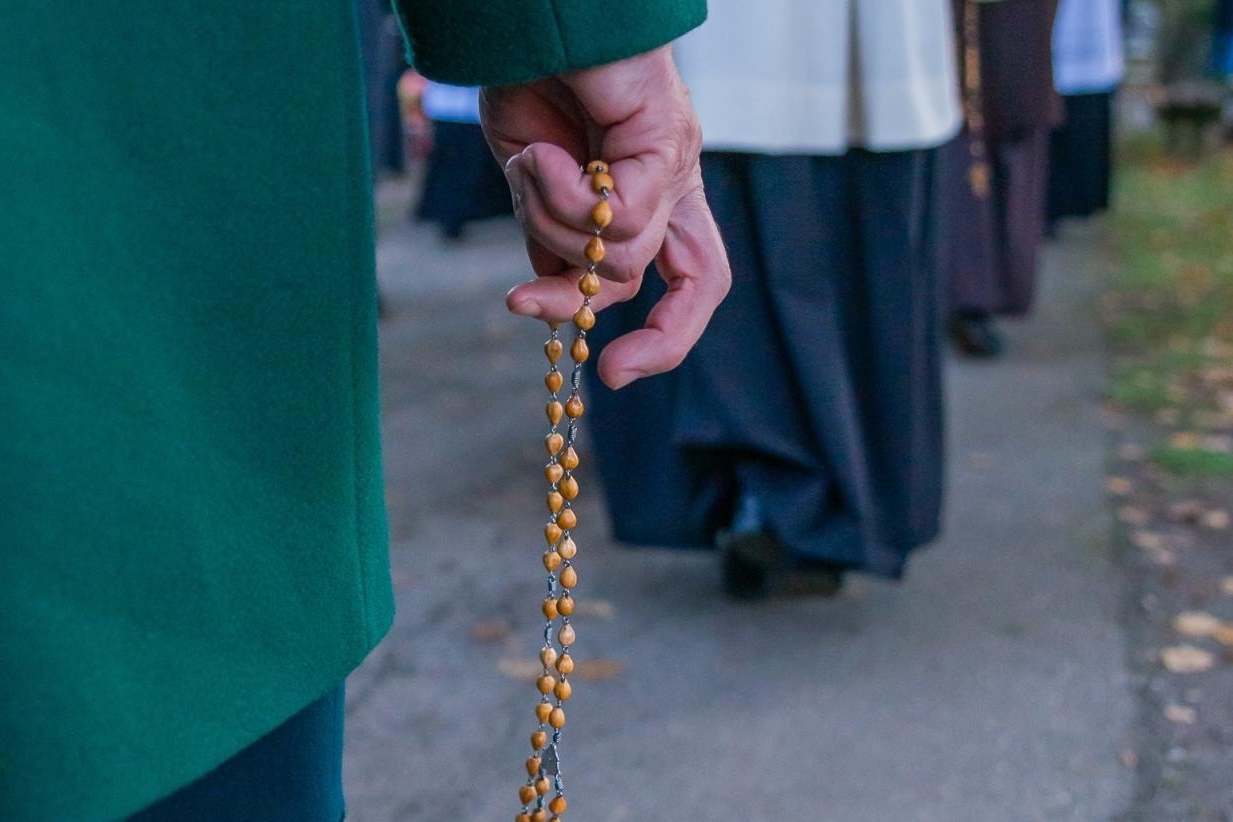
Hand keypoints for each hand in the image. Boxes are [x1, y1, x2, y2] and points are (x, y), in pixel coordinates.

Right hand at [481, 46, 729, 387]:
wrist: (527, 15)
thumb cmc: (526, 77)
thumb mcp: (533, 182)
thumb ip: (554, 237)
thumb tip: (556, 293)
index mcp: (648, 190)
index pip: (684, 281)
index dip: (663, 337)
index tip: (611, 375)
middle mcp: (673, 177)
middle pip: (705, 281)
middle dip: (665, 341)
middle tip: (609, 372)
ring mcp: (674, 155)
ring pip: (628, 254)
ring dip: (557, 229)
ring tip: (529, 166)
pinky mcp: (663, 134)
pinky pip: (618, 215)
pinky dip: (560, 195)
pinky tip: (536, 153)